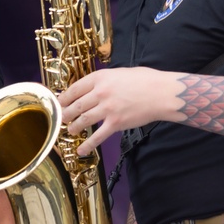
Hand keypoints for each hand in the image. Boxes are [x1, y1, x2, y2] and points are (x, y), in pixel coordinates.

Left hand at [58, 67, 182, 154]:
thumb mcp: (119, 73)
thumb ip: (104, 80)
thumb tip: (92, 87)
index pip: (75, 89)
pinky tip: (81, 150)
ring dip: (74, 127)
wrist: (163, 93)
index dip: (64, 97)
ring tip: (71, 130)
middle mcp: (100, 93)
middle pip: (76, 106)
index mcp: (100, 78)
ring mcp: (107, 109)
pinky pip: (98, 136)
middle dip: (66, 114)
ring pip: (83, 120)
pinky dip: (88, 144)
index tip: (60, 102)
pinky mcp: (116, 123)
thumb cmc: (146, 80)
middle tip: (62, 118)